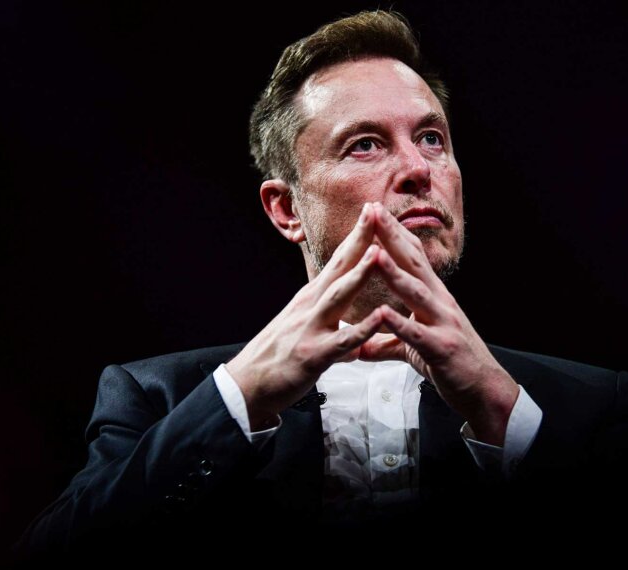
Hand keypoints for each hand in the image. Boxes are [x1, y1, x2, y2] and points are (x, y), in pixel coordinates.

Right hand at [226, 203, 392, 429]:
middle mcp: (311, 305)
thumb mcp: (306, 331)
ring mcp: (311, 328)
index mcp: (312, 298)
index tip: (371, 210)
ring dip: (359, 273)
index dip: (356, 235)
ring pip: (339, 296)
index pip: (338, 259)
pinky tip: (380, 317)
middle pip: (339, 266)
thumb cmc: (278, 358)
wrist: (247, 386)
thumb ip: (332, 327)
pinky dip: (362, 327)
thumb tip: (354, 336)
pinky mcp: (314, 354)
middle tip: (376, 211)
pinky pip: (343, 340)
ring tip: (378, 253)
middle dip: (359, 239)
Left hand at [360, 203, 519, 445]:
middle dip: (392, 237)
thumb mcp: (413, 350)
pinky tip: (382, 312)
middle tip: (373, 211)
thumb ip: (387, 343)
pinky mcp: (442, 349)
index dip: (393, 233)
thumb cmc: (450, 364)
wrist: (484, 390)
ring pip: (416, 294)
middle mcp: (440, 303)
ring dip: (395, 273)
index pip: (411, 257)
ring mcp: (443, 324)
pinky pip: (417, 335)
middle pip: (414, 263)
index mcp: (432, 298)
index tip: (374, 210)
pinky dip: (400, 323)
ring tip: (375, 253)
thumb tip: (361, 346)